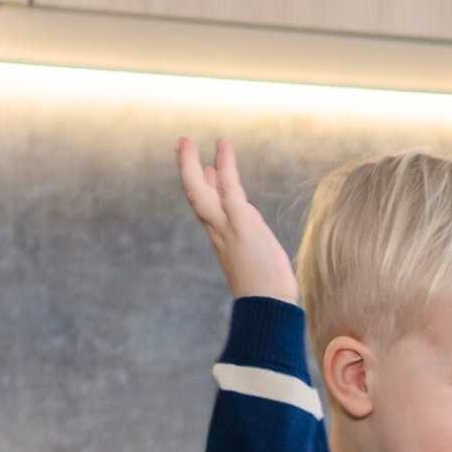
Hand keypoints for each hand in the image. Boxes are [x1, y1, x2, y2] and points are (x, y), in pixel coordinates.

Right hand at [175, 136, 298, 302]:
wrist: (269, 310)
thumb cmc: (269, 296)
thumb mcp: (259, 265)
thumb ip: (254, 246)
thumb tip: (254, 230)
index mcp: (225, 243)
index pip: (209, 211)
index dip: (206, 188)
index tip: (205, 169)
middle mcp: (220, 234)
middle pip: (196, 197)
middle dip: (187, 170)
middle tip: (182, 145)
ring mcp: (228, 229)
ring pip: (200, 193)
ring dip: (190, 165)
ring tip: (185, 141)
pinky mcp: (241, 225)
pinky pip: (229, 189)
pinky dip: (225, 166)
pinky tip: (222, 146)